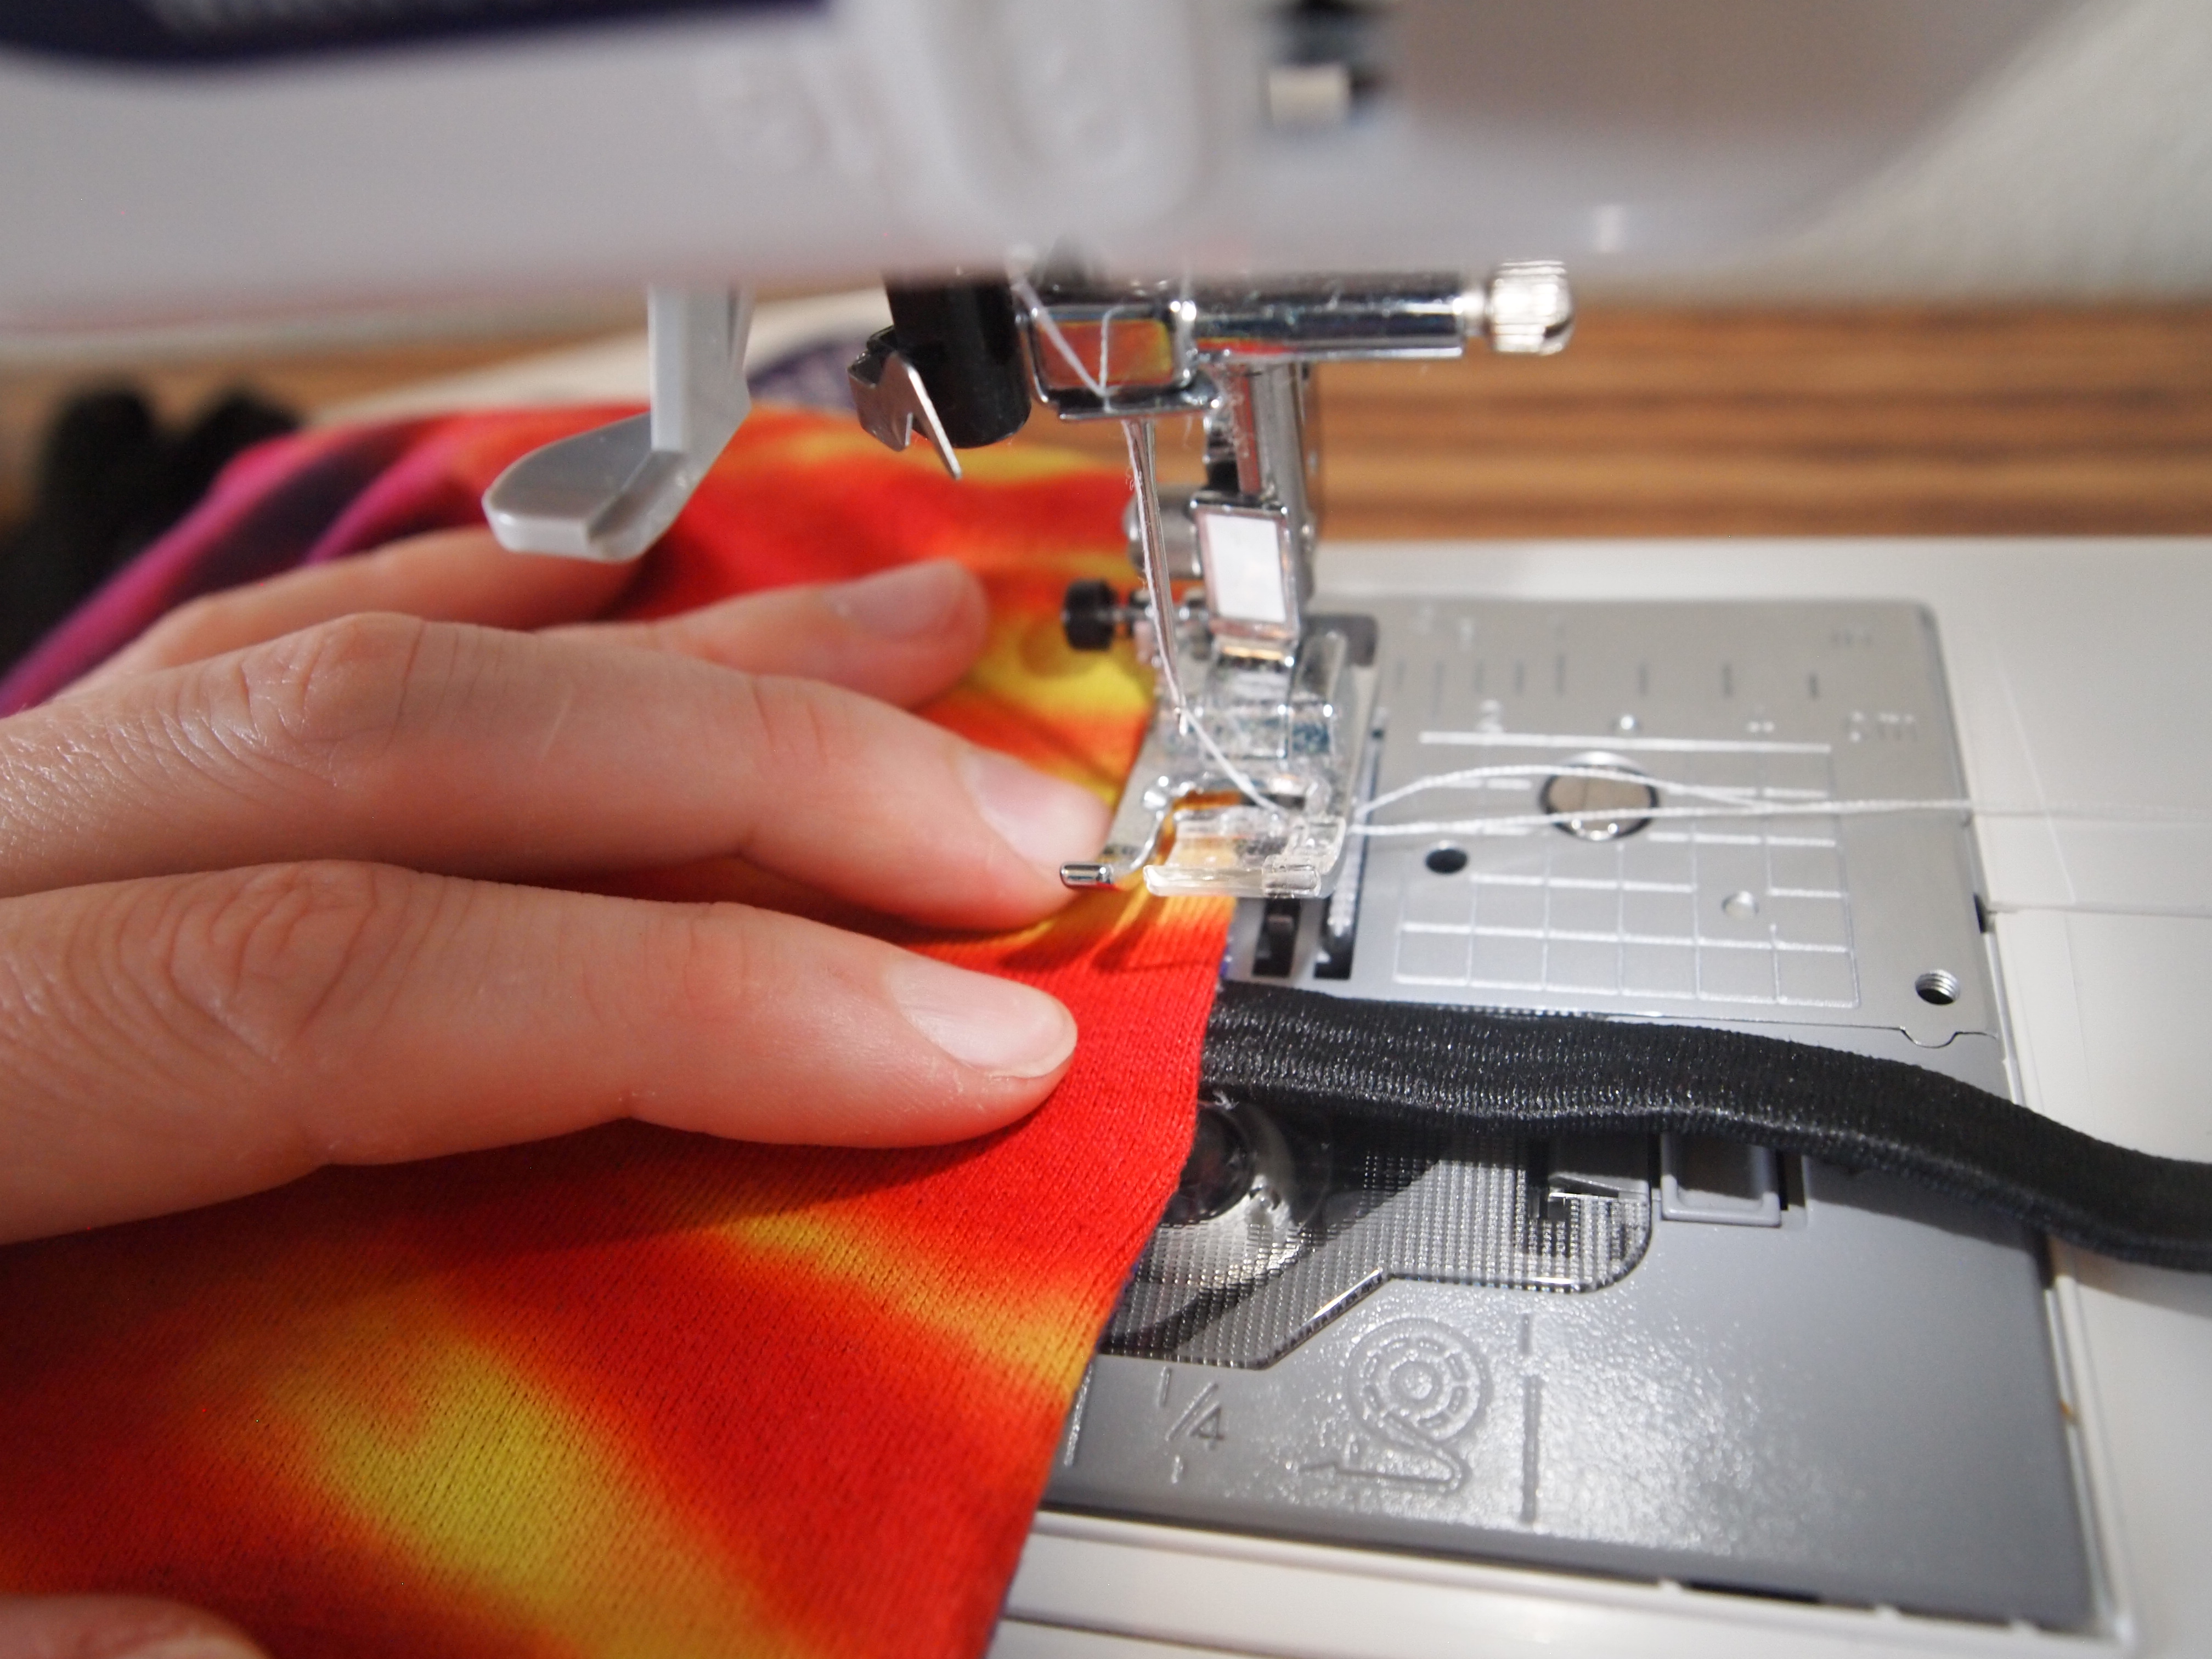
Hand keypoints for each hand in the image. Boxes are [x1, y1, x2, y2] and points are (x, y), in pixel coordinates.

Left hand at [0, 529, 1108, 1248]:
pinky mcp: (16, 825)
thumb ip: (18, 1622)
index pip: (343, 974)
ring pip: (345, 650)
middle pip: (385, 738)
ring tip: (899, 638)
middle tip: (999, 837)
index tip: (952, 1053)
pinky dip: (465, 607)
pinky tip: (609, 593)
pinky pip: (249, 649)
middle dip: (750, 770)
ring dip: (661, 648)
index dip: (691, 999)